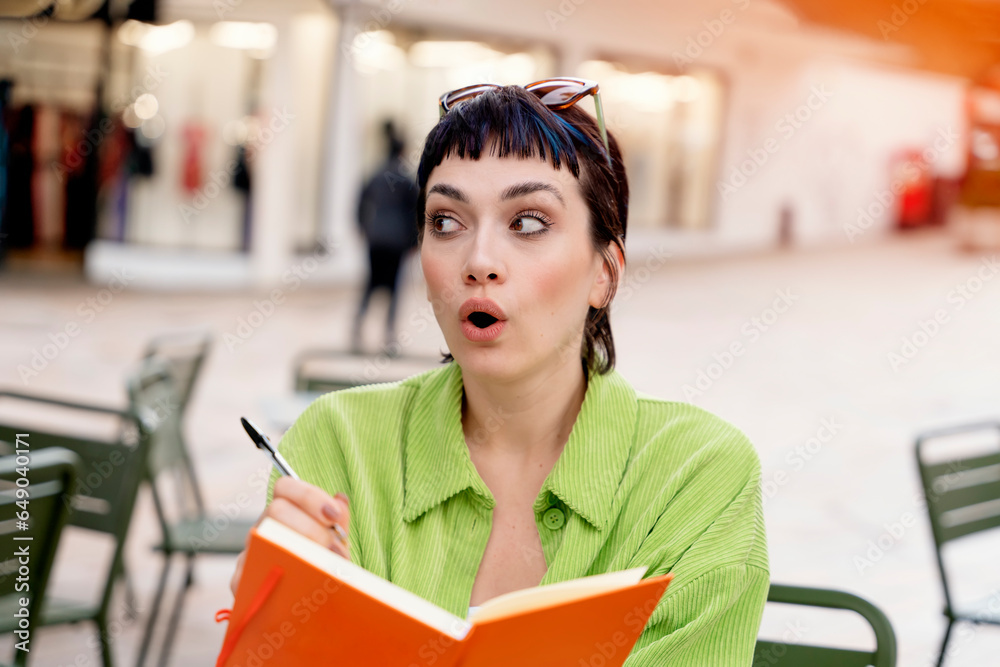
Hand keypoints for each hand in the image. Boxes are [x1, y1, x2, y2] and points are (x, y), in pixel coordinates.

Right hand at [230, 477, 349, 596]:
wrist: (303, 610)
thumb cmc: (321, 566)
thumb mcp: (334, 541)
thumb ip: (339, 521)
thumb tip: (340, 500)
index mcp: (284, 511)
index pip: (284, 487)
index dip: (310, 497)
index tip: (334, 516)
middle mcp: (262, 527)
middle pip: (276, 510)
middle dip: (311, 529)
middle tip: (333, 550)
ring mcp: (248, 552)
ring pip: (265, 540)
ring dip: (300, 554)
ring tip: (326, 570)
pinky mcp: (239, 582)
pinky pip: (254, 576)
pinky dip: (283, 581)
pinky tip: (306, 588)